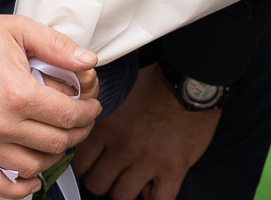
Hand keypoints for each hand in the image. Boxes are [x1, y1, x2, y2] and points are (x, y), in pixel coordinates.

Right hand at [0, 0, 100, 197]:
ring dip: (54, 156)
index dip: (88, 113)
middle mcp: (3, 124)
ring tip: (58, 140)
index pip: (69, 116)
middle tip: (80, 122)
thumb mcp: (18, 29)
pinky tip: (31, 179)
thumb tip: (89, 61)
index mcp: (19, 94)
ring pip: (34, 166)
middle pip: (57, 143)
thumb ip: (56, 45)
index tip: (91, 107)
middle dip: (78, 133)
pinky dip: (18, 189)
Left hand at [74, 64, 219, 199]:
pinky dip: (153, 196)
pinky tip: (154, 184)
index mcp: (106, 126)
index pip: (80, 163)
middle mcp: (123, 146)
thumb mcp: (117, 94)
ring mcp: (148, 160)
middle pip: (97, 184)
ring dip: (126, 189)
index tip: (95, 164)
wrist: (190, 82)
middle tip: (113, 173)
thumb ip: (100, 116)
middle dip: (103, 181)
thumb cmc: (154, 85)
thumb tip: (84, 129)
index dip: (86, 166)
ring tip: (134, 177)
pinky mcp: (173, 170)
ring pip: (121, 196)